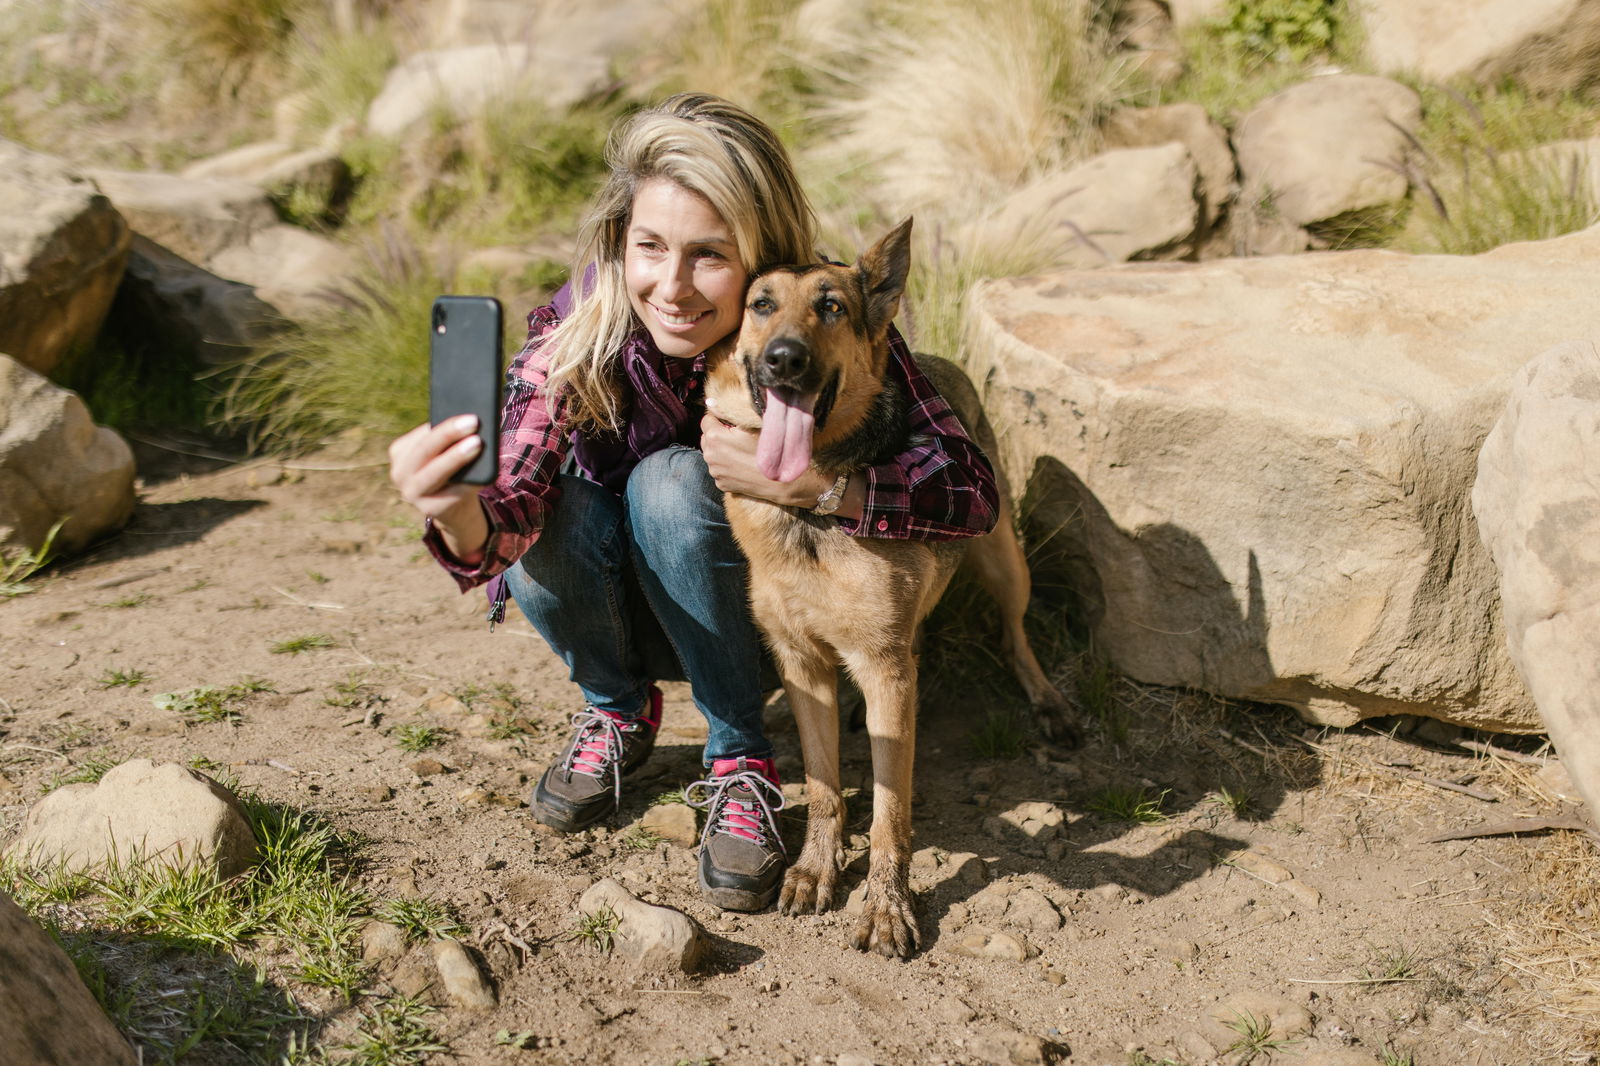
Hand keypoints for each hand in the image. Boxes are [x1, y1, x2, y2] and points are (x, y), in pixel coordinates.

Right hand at [388, 416, 490, 562]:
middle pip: (424, 449)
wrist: (454, 506)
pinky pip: (448, 493)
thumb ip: (450, 439)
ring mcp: (411, 493)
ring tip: (477, 443)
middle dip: (448, 433)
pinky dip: (465, 483)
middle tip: (473, 422)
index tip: (466, 415)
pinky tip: (478, 477)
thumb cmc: (452, 470)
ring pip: (433, 472)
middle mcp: (400, 472)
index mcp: (400, 451)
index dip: (445, 424)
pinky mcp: (428, 509)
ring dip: (456, 457)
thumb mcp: (446, 451)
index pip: (422, 434)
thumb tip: (472, 424)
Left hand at [700, 413, 833, 508]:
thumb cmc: (769, 449)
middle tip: (737, 436)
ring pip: (712, 454)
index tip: (732, 422)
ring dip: (721, 450)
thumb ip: (727, 411)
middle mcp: (710, 456)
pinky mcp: (721, 484)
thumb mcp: (752, 424)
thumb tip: (710, 402)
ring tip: (741, 451)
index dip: (719, 418)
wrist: (780, 481)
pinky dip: (726, 466)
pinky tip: (742, 465)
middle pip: (706, 437)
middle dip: (717, 434)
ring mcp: (715, 472)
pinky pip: (719, 470)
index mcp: (715, 437)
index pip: (706, 420)